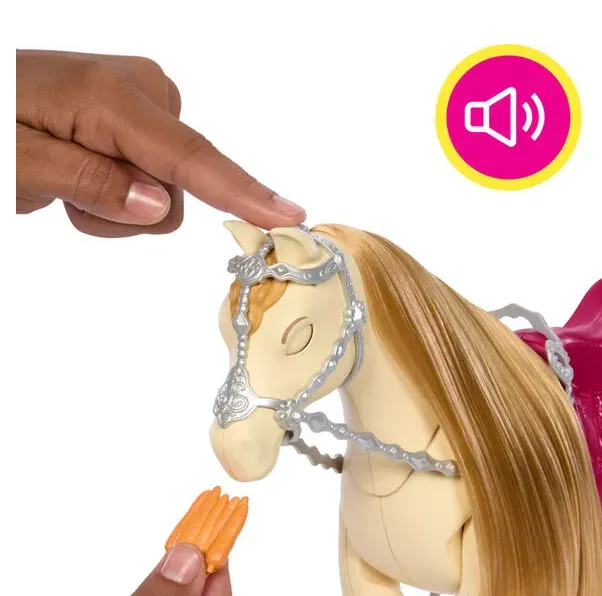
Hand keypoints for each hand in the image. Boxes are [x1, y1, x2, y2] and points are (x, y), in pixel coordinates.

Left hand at [16, 50, 305, 236]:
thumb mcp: (19, 165)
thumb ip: (90, 183)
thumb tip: (157, 206)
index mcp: (111, 96)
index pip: (190, 157)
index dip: (241, 192)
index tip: (289, 215)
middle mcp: (139, 90)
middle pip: (178, 187)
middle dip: (128, 208)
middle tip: (68, 191)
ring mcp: (142, 102)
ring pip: (167, 193)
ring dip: (117, 204)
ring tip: (66, 179)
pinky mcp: (140, 118)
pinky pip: (155, 181)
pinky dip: (115, 193)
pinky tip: (78, 171)